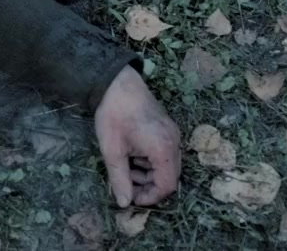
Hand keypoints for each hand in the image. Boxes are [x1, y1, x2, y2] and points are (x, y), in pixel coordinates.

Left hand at [93, 66, 180, 206]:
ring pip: (167, 166)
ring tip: (126, 166)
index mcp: (163, 149)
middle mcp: (174, 142)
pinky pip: (165, 153)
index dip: (151, 197)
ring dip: (148, 173)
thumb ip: (119, 179)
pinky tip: (132, 154)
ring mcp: (173, 134)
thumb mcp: (112, 150)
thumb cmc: (113, 115)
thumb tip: (124, 203)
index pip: (167, 186)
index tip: (132, 198)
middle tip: (125, 180)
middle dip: (148, 185)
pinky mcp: (168, 129)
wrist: (117, 83)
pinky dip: (150, 160)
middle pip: (170, 176)